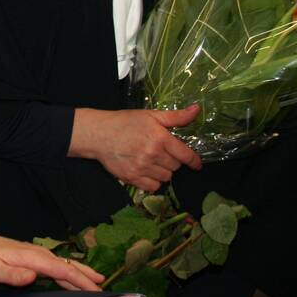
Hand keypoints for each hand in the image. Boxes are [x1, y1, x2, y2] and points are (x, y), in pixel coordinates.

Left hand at [0, 216, 103, 290]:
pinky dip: (70, 271)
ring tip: (98, 283)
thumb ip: (12, 274)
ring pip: (64, 265)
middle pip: (68, 266)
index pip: (61, 269)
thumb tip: (33, 277)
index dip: (80, 280)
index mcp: (31, 257)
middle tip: (105, 289)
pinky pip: (57, 266)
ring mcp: (36, 255)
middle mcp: (37, 254)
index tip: (96, 289)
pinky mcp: (33, 258)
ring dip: (81, 274)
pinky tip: (75, 278)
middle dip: (87, 277)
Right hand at [69, 107, 201, 191]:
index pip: (186, 155)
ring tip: (153, 161)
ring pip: (166, 177)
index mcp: (160, 138)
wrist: (99, 134)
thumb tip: (197, 109)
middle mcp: (153, 155)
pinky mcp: (132, 178)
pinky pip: (153, 186)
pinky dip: (153, 181)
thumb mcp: (151, 115)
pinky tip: (146, 171)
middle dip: (172, 160)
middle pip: (176, 167)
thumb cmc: (125, 122)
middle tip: (162, 153)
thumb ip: (176, 116)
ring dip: (163, 171)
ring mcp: (142, 168)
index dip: (194, 161)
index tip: (197, 164)